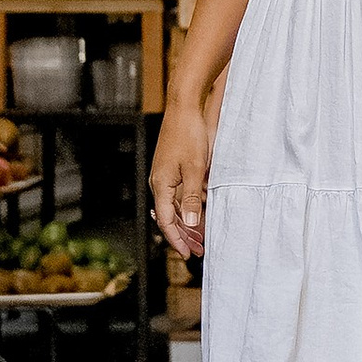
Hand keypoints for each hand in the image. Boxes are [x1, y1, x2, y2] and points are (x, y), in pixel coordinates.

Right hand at [150, 99, 211, 257]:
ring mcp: (166, 175)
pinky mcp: (173, 168)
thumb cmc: (188, 135)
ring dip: (188, 221)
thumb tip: (190, 223)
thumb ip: (191, 198)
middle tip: (199, 250)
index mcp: (161, 185)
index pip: (166, 221)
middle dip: (184, 235)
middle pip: (170, 216)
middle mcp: (160, 183)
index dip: (177, 239)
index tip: (188, 253)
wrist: (184, 107)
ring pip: (175, 206)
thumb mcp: (194, 169)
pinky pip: (179, 194)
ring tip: (202, 236)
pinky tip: (202, 211)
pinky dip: (190, 205)